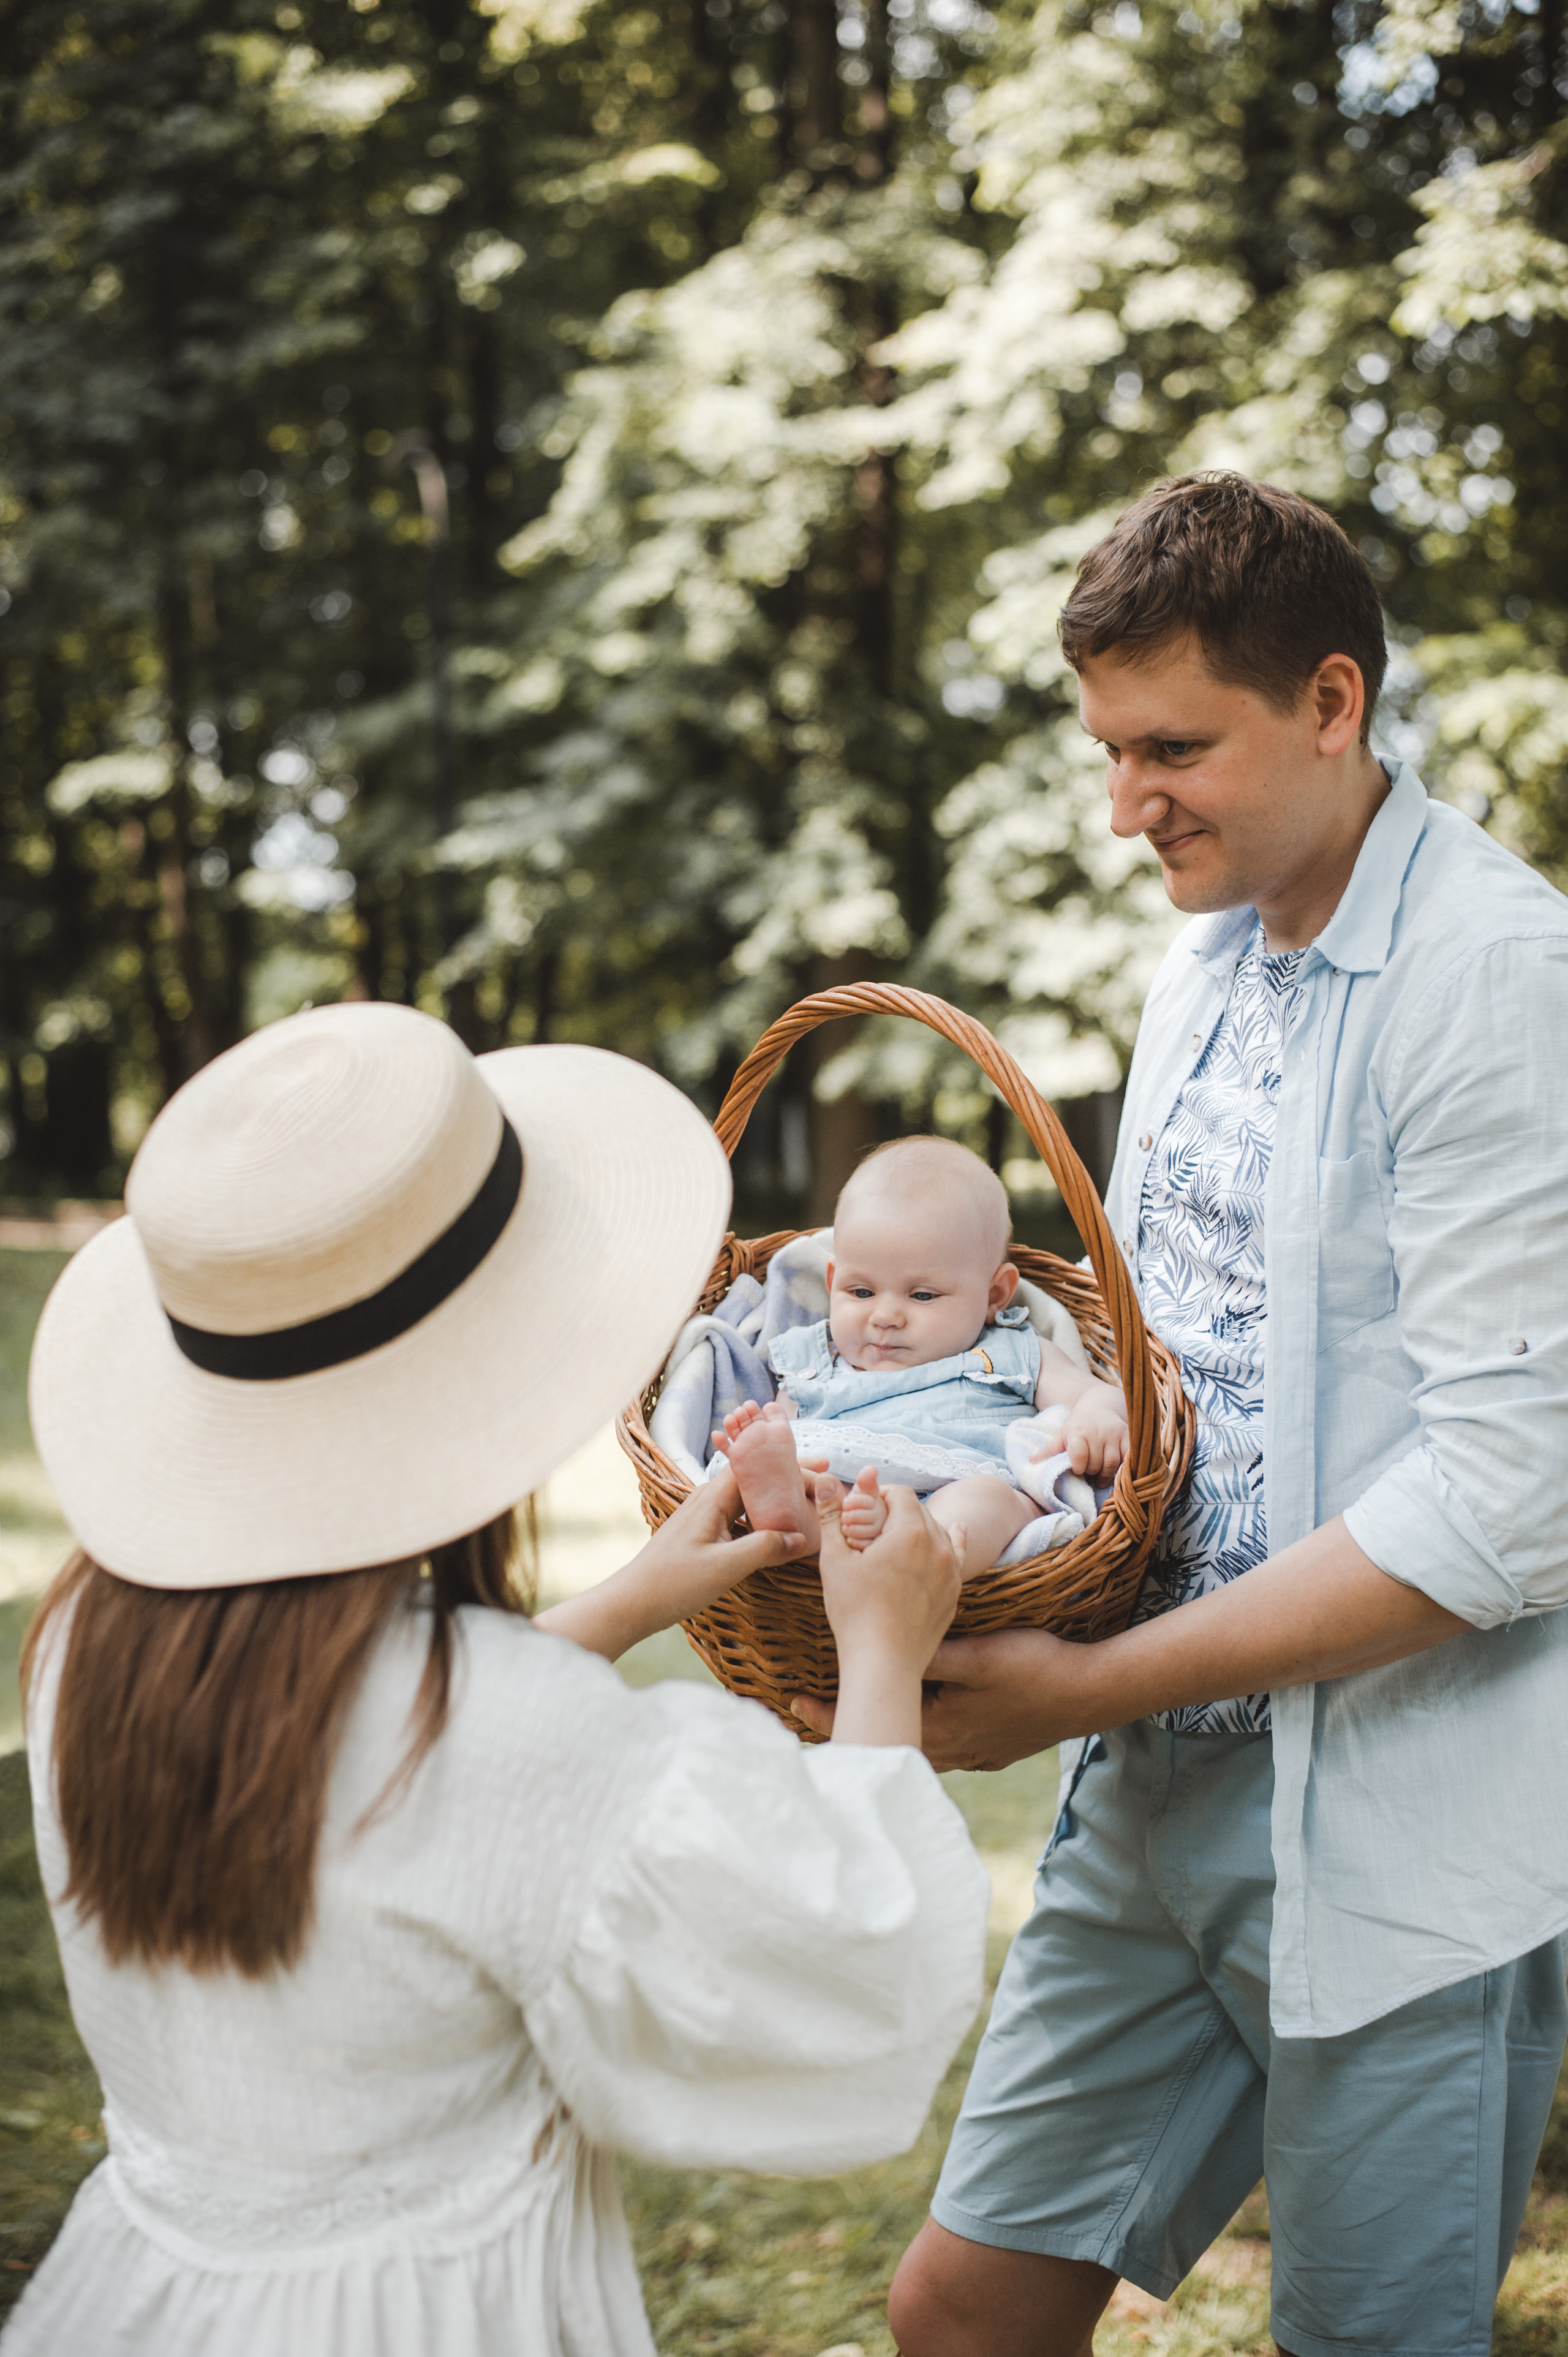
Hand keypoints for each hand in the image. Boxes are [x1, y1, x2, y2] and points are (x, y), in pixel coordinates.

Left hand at [534, 1460, 804, 1660]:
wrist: (633, 1602)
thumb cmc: (673, 1583)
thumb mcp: (725, 1567)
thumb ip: (764, 1548)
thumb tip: (800, 1538)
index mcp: (712, 1499)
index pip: (758, 1467)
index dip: (791, 1465)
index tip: (822, 1469)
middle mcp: (708, 1500)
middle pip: (757, 1479)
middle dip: (791, 1479)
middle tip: (825, 1483)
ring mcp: (705, 1517)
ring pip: (750, 1499)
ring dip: (779, 1499)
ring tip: (810, 1503)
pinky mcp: (705, 1535)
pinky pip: (741, 1517)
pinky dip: (765, 1519)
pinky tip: (780, 1531)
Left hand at [795, 1626, 1087, 1768]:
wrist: (1088, 1695)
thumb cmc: (1032, 1669)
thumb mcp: (975, 1655)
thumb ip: (928, 1652)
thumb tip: (881, 1643)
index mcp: (941, 1727)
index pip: (874, 1720)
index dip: (832, 1712)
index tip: (794, 1704)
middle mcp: (953, 1750)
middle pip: (891, 1741)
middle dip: (858, 1723)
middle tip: (819, 1709)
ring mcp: (975, 1755)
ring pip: (917, 1747)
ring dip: (891, 1730)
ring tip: (867, 1714)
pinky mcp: (993, 1750)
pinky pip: (946, 1747)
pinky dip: (924, 1734)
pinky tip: (924, 1722)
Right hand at [813, 1482, 963, 1747]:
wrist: (883, 1664)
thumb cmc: (854, 1612)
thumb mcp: (835, 1560)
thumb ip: (832, 1516)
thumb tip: (828, 1479)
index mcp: (910, 1532)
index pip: (900, 1494)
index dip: (879, 1494)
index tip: (862, 1508)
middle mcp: (938, 1546)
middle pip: (919, 1511)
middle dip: (896, 1513)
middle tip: (871, 1528)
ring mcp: (950, 1571)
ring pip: (938, 1532)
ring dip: (918, 1528)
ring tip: (896, 1538)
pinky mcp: (954, 1593)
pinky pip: (956, 1556)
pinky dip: (952, 1541)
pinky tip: (957, 1532)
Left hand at [1058, 1382, 1128, 1480]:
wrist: (1100, 1405)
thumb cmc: (1078, 1425)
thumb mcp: (1062, 1434)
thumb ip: (1049, 1449)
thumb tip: (1031, 1461)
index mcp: (1077, 1432)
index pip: (1079, 1455)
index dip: (1078, 1467)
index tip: (1077, 1469)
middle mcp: (1096, 1432)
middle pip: (1095, 1464)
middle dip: (1091, 1473)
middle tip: (1089, 1474)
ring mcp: (1113, 1434)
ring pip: (1111, 1464)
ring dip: (1105, 1475)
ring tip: (1100, 1477)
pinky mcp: (1128, 1436)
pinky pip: (1127, 1458)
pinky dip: (1123, 1468)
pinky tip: (1116, 1471)